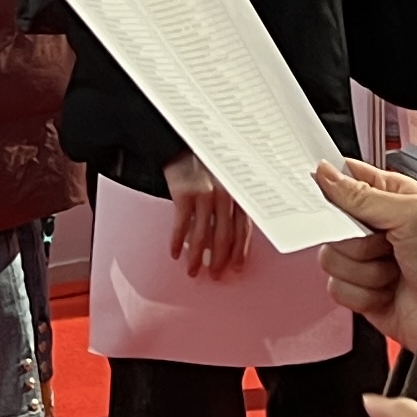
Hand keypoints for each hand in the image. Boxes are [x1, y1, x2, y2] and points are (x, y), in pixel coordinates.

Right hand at [167, 157, 253, 277]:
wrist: (181, 140)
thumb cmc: (204, 162)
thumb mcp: (224, 180)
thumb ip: (230, 203)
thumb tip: (228, 238)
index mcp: (238, 193)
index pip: (242, 229)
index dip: (239, 251)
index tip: (236, 268)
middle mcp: (225, 194)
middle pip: (224, 236)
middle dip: (219, 260)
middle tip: (215, 276)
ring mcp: (205, 194)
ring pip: (202, 235)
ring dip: (197, 257)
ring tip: (193, 272)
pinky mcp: (184, 193)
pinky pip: (181, 225)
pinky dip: (178, 242)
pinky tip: (175, 253)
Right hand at [313, 155, 416, 352]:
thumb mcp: (409, 213)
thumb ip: (363, 195)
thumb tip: (326, 174)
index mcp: (387, 196)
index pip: (344, 179)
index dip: (331, 187)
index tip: (336, 202)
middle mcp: (372, 226)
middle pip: (331, 225)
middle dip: (357, 242)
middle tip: (386, 244)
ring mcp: (364, 259)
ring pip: (331, 259)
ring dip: (365, 271)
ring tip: (393, 270)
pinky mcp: (359, 289)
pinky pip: (337, 288)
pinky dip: (364, 294)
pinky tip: (388, 290)